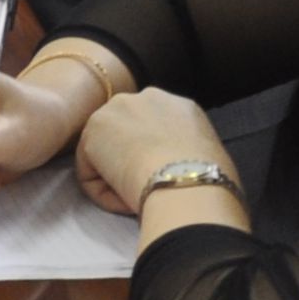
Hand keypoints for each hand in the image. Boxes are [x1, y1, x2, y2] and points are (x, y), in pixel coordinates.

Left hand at [81, 89, 232, 217]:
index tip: (159, 180)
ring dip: (116, 182)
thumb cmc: (207, 181)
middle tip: (142, 191)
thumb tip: (174, 167)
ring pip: (106, 155)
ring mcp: (117, 109)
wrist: (188, 183)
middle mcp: (147, 98)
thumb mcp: (206, 157)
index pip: (153, 129)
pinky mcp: (93, 130)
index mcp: (180, 107)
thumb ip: (184, 152)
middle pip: (124, 136)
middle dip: (128, 164)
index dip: (152, 157)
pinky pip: (90, 172)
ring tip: (138, 201)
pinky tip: (125, 201)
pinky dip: (104, 194)